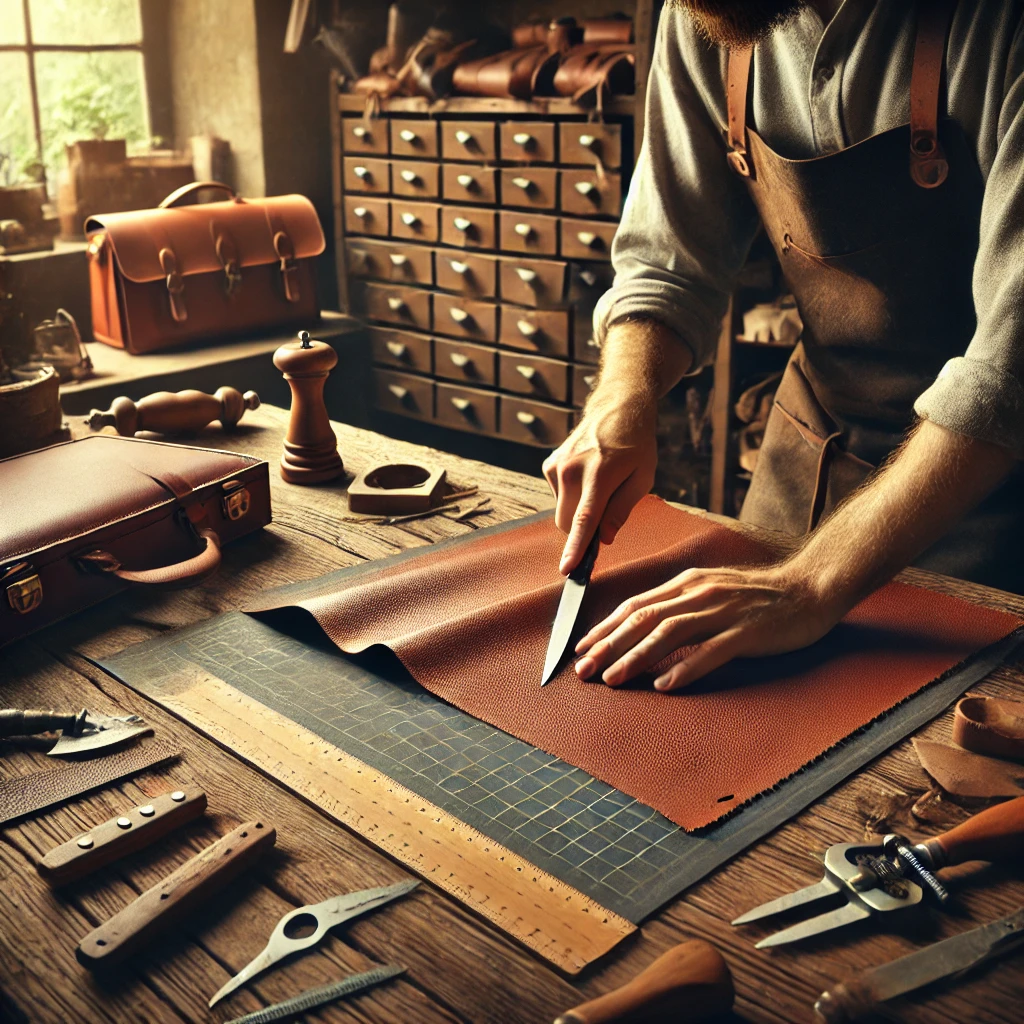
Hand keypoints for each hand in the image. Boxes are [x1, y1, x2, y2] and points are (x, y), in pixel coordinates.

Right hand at [543, 392, 657, 574]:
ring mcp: (557, 465)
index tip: (566, 569)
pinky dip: (572, 497)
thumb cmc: (636, 444)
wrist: (617, 408)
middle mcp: (572, 469)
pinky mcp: (549, 464)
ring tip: (600, 486)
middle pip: (568, 522)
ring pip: (562, 512)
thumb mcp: (643, 477)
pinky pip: (558, 497)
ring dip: (578, 511)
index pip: (584, 519)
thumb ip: (622, 509)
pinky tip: (587, 477)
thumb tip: (604, 539)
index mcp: (600, 474)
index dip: (575, 547)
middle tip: (607, 516)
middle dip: (583, 530)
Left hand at [574, 563, 845, 690]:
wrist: (810, 587)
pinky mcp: (749, 631)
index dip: (605, 627)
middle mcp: (700, 593)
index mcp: (687, 583)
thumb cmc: (758, 595)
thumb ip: (679, 605)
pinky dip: (686, 667)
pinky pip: (712, 650)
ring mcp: (724, 610)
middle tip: (584, 669)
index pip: (636, 605)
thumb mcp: (711, 590)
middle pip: (644, 618)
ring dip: (637, 656)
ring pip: (670, 633)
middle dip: (609, 645)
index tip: (581, 648)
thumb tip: (641, 628)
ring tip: (614, 678)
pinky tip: (665, 684)